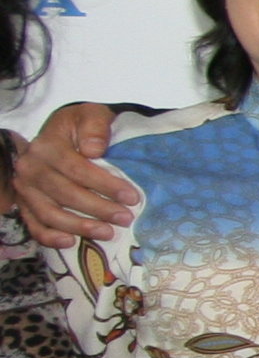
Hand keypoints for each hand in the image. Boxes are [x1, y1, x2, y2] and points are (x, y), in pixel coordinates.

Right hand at [11, 103, 136, 247]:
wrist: (63, 132)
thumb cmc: (82, 126)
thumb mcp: (92, 115)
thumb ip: (95, 127)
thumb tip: (94, 149)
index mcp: (47, 146)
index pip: (76, 169)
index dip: (105, 185)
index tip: (132, 197)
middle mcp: (31, 168)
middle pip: (65, 193)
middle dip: (98, 208)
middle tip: (126, 218)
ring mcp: (26, 188)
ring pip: (49, 213)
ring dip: (79, 226)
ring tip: (108, 233)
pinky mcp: (26, 203)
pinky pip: (34, 224)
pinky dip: (49, 237)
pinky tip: (70, 242)